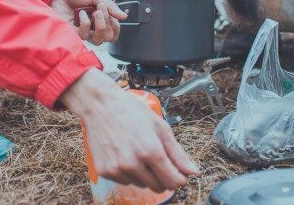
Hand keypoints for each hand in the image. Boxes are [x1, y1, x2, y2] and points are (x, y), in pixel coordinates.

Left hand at [51, 0, 125, 45]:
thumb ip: (110, 6)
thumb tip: (124, 17)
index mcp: (102, 19)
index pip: (115, 32)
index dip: (116, 25)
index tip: (110, 11)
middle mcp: (94, 28)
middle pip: (108, 38)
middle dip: (107, 22)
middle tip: (101, 8)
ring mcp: (84, 31)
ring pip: (98, 40)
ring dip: (100, 24)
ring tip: (94, 11)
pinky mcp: (73, 33)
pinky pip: (84, 35)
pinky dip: (85, 23)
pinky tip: (81, 13)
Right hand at [61, 68, 199, 191]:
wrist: (100, 105)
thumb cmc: (130, 111)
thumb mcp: (160, 127)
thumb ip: (178, 153)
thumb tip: (193, 171)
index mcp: (151, 151)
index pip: (173, 182)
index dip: (180, 179)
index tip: (179, 174)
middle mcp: (133, 163)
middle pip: (159, 187)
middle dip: (163, 177)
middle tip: (158, 160)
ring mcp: (117, 169)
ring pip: (142, 185)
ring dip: (145, 174)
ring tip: (138, 152)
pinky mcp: (105, 171)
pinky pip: (125, 181)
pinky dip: (129, 173)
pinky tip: (125, 154)